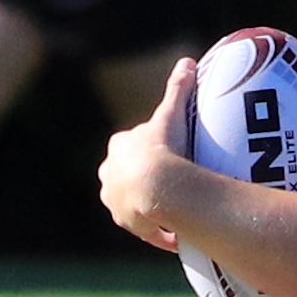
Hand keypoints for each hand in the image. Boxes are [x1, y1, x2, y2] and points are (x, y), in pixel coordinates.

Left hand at [99, 59, 200, 249]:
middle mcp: (110, 176)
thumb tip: (187, 60)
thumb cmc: (162, 147)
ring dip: (150, 207)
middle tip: (172, 183)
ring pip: (134, 204)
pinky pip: (147, 230)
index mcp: (118, 149)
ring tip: (175, 210)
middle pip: (125, 177)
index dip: (146, 150)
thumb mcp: (172, 114)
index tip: (164, 153)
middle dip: (144, 180)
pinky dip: (160, 232)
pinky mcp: (128, 223)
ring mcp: (116, 201)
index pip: (127, 147)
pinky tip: (176, 236)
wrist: (156, 185)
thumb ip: (178, 87)